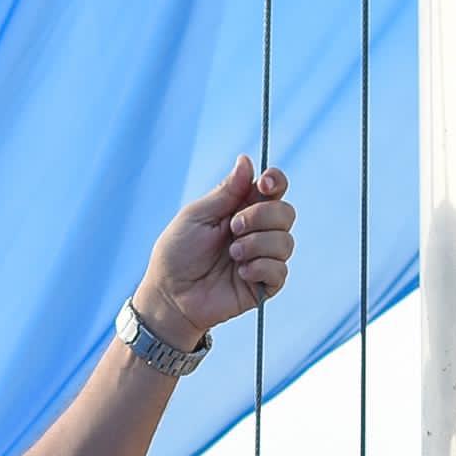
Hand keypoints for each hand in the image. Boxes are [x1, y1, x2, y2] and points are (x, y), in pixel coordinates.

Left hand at [134, 158, 293, 346]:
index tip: (265, 184)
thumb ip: (226, 192)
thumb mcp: (197, 216)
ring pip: (286, 241)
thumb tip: (246, 160)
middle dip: (262, 216)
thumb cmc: (177, 253)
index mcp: (240, 209)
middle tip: (233, 227)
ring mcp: (262, 258)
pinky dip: (261, 267)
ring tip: (232, 254)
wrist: (170, 295)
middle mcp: (256, 231)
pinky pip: (280, 270)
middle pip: (286, 212)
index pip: (273, 189)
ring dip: (257, 244)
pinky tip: (241, 273)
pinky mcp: (264, 284)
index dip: (276, 182)